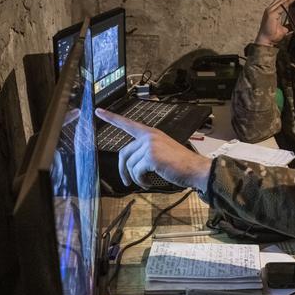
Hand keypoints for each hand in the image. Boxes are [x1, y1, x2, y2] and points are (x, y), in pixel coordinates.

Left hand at [95, 109, 212, 191]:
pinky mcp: (151, 157)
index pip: (128, 124)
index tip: (99, 111)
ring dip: (134, 177)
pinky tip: (147, 183)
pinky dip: (140, 181)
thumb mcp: (162, 152)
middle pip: (124, 152)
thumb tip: (132, 164)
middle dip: (122, 169)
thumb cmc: (181, 164)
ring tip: (143, 183)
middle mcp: (149, 136)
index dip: (112, 118)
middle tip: (126, 181)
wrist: (196, 169)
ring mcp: (150, 146)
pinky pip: (136, 171)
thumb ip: (147, 151)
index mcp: (151, 133)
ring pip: (130, 164)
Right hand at [254, 0, 294, 46]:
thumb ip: (288, 26)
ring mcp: (270, 10)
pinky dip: (288, 1)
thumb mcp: (283, 30)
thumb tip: (294, 26)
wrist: (266, 42)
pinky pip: (282, 5)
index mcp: (273, 11)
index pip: (281, 1)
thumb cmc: (273, 36)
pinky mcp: (271, 13)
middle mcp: (270, 9)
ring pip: (282, 0)